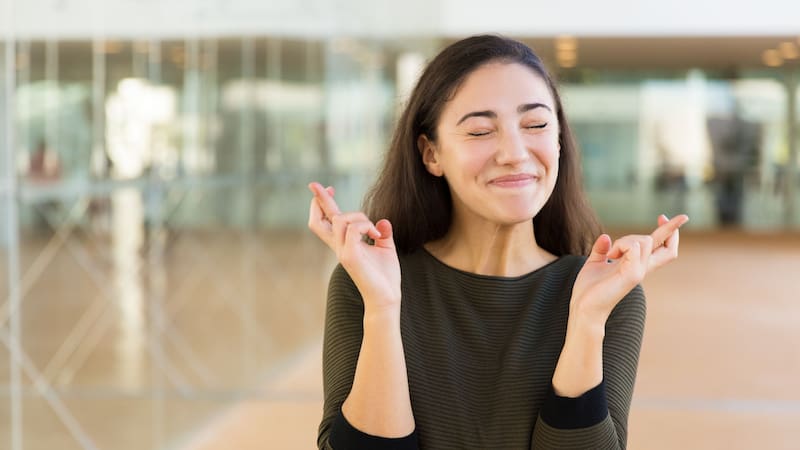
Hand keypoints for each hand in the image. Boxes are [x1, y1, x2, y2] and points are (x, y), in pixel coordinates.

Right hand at [307, 182, 400, 312]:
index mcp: (345, 245)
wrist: (386, 297)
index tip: (329, 188)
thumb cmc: (385, 276)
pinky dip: (365, 225)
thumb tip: (383, 221)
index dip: (325, 203)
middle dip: (319, 201)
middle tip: (317, 185)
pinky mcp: (350, 256)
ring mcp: (343, 251)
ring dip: (359, 216)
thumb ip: (382, 233)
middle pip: (318, 222)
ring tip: (374, 230)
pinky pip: (352, 229)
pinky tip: (376, 235)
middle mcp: (339, 247)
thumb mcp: (385, 249)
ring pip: (340, 220)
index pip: (329, 221)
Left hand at [570, 214, 688, 322]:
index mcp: (636, 266)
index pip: (660, 248)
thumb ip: (601, 250)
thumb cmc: (589, 289)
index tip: (663, 217)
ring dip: (627, 238)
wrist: (584, 308)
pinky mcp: (632, 275)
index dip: (667, 232)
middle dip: (671, 229)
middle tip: (663, 216)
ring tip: (611, 252)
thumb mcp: (595, 263)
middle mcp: (642, 269)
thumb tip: (606, 236)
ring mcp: (639, 272)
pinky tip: (611, 255)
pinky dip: (622, 244)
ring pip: (646, 240)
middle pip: (668, 249)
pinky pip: (635, 248)